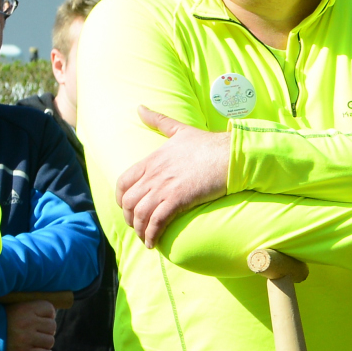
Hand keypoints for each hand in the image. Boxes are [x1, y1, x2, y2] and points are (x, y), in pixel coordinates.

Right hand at [2, 297, 58, 350]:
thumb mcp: (9, 309)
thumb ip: (26, 308)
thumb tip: (46, 312)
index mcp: (25, 309)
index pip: (49, 309)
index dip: (48, 314)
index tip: (42, 319)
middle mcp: (28, 323)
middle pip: (52, 326)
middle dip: (46, 330)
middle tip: (37, 333)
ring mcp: (27, 339)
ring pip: (50, 341)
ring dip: (45, 343)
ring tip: (35, 343)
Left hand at [116, 107, 234, 246]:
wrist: (230, 155)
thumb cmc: (209, 144)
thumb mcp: (180, 129)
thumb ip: (158, 120)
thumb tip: (140, 107)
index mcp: (152, 160)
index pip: (123, 182)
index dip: (121, 198)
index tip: (127, 207)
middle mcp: (154, 174)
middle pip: (128, 201)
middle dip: (129, 218)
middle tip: (137, 226)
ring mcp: (164, 187)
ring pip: (139, 214)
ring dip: (139, 229)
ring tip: (145, 238)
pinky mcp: (178, 199)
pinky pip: (156, 221)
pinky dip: (151, 234)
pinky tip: (153, 243)